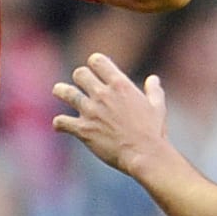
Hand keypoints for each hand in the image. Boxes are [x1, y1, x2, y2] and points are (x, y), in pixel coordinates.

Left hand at [52, 52, 167, 175]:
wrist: (144, 154)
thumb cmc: (153, 131)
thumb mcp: (158, 107)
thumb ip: (154, 91)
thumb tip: (153, 79)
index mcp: (120, 85)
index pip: (97, 61)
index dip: (95, 63)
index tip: (95, 70)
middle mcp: (103, 94)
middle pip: (79, 73)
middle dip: (80, 78)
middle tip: (81, 85)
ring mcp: (91, 111)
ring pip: (65, 92)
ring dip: (61, 91)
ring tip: (58, 91)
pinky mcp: (83, 129)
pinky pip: (61, 121)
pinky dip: (59, 123)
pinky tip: (60, 125)